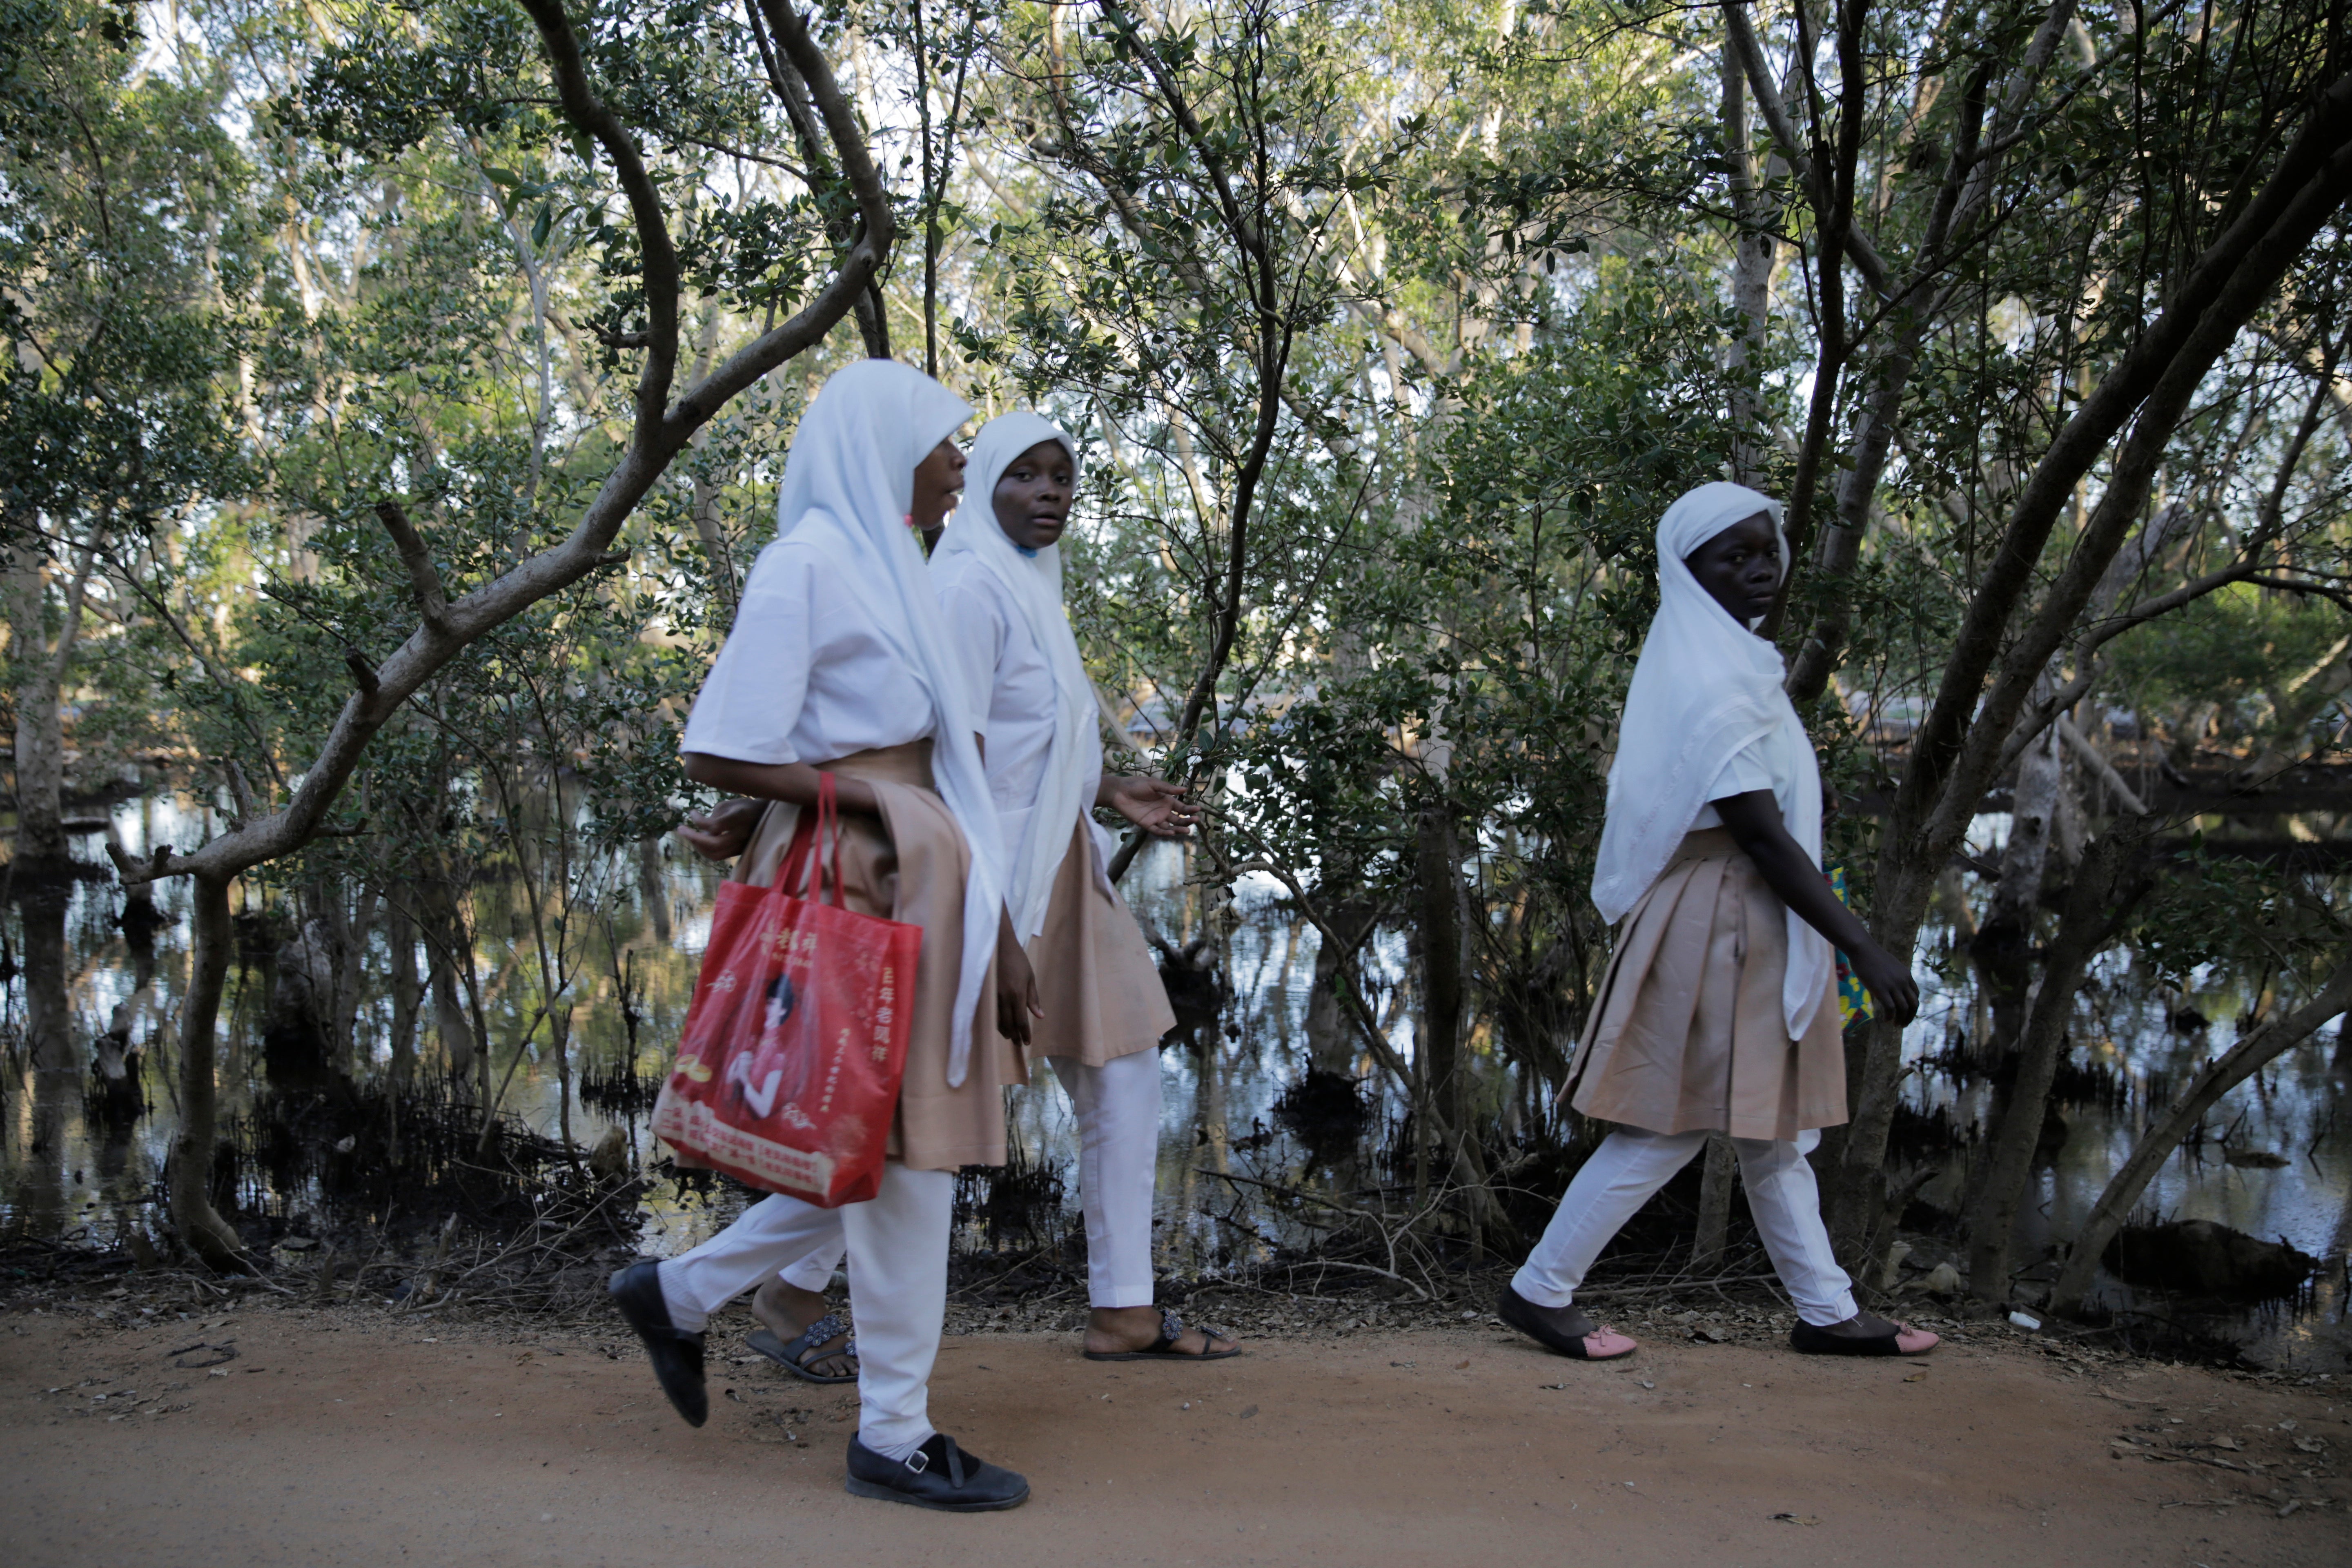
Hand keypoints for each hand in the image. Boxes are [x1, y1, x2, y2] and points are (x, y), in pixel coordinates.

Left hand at [675, 797, 765, 861]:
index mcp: (740, 817)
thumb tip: (702, 829)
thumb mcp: (729, 804)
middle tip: (680, 829)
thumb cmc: (744, 806)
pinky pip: (719, 855)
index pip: (715, 826)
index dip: (699, 821)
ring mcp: (741, 845)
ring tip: (690, 836)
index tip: (692, 812)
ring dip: (698, 846)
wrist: (766, 817)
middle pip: (713, 845)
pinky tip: (700, 840)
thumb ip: (714, 816)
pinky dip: (706, 849)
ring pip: (715, 854)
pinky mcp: (739, 852)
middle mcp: (742, 834)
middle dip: (693, 838)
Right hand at [994, 913, 1043, 1047]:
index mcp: (1018, 994)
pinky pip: (991, 1013)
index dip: (1024, 1033)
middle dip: (1014, 1036)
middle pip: (1009, 1024)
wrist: (998, 945)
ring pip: (998, 1020)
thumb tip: (1039, 1016)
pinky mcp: (986, 993)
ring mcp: (993, 996)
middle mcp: (1005, 998)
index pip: (1021, 1021)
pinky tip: (999, 1025)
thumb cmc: (1017, 959)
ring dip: (1004, 1031)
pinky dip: (996, 1022)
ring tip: (1010, 1037)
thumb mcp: (1030, 977)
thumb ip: (1033, 998)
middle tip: (1018, 1044)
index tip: (1026, 1043)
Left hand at [1099, 774, 1200, 837]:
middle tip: (1195, 820)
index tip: (1198, 809)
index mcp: (1167, 801)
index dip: (1190, 809)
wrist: (1119, 792)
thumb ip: (1168, 788)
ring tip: (1187, 831)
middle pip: (1179, 819)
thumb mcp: (1154, 784)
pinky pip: (1158, 831)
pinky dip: (1165, 833)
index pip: (1182, 808)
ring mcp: (1156, 819)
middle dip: (1187, 820)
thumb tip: (1185, 789)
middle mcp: (1163, 811)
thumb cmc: (1136, 785)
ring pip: (1170, 827)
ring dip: (1179, 829)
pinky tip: (1172, 833)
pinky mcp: (1147, 824)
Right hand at [1848, 941, 1919, 1026]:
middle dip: (1910, 1016)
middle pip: (1914, 1004)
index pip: (1916, 995)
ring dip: (1901, 1019)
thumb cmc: (1872, 955)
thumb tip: (1891, 985)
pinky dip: (1890, 1016)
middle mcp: (1903, 981)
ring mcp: (1893, 985)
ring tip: (1897, 1025)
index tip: (1906, 1013)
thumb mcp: (1890, 965)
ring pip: (1903, 1008)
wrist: (1862, 949)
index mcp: (1906, 975)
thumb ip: (1895, 976)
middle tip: (1904, 1024)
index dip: (1912, 1007)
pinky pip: (1890, 1008)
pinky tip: (1886, 1020)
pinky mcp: (1881, 989)